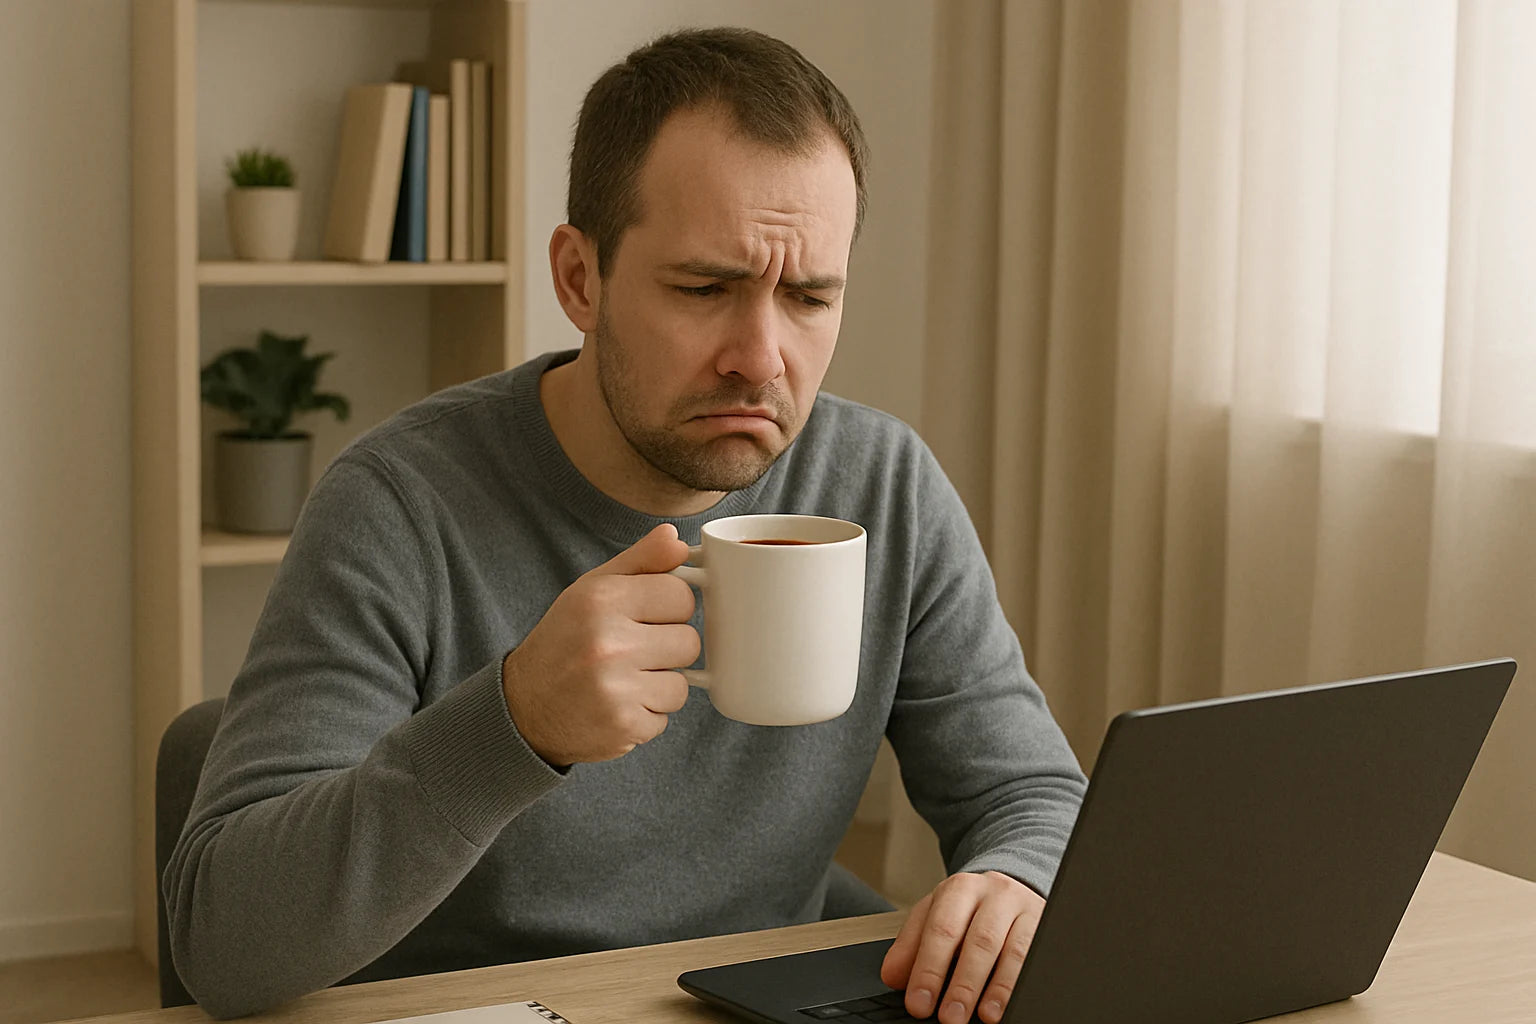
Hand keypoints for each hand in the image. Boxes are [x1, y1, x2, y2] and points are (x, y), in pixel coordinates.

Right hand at [501, 523, 698, 765]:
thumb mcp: (590, 591)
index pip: (681, 594)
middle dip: (667, 648)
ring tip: (624, 681)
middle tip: (633, 652)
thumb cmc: (564, 642)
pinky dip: (646, 715)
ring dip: (659, 686)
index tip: (648, 616)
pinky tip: (617, 706)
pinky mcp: (624, 725)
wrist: (523, 708)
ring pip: (682, 685)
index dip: (670, 607)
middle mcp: (609, 642)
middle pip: (689, 641)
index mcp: (602, 599)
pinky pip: (665, 717)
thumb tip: (676, 538)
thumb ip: (638, 562)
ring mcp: (617, 688)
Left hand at [880, 870, 1044, 1023]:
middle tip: (950, 1017)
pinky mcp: (1045, 924)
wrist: (1007, 888)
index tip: (919, 1003)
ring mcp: (1023, 908)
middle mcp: (993, 894)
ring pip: (1013, 950)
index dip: (928, 970)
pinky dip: (1021, 983)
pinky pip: (1036, 956)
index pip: (941, 930)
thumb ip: (910, 946)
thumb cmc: (966, 911)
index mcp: (958, 889)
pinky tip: (1011, 1003)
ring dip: (998, 988)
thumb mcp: (933, 918)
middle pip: (979, 940)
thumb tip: (893, 977)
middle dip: (963, 984)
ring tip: (984, 1016)